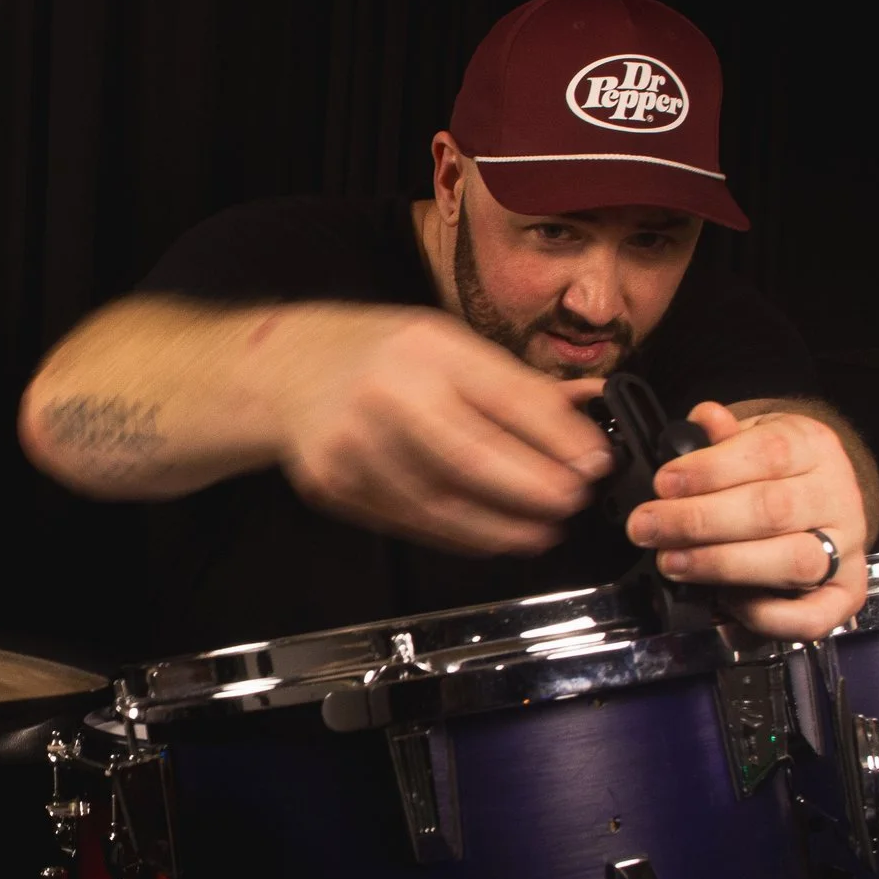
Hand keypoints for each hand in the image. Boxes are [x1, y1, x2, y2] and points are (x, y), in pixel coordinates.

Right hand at [276, 306, 614, 555]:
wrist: (285, 370)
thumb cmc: (378, 355)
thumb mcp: (446, 344)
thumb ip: (515, 381)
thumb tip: (592, 404)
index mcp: (424, 348)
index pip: (502, 395)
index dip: (555, 436)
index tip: (594, 461)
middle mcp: (385, 393)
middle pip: (470, 454)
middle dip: (532, 487)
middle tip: (571, 502)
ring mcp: (354, 445)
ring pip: (439, 500)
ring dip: (499, 523)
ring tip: (541, 531)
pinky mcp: (337, 486)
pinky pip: (409, 519)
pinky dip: (457, 534)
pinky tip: (491, 534)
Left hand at [624, 402, 868, 638]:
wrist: (817, 495)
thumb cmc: (772, 469)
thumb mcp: (750, 437)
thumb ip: (722, 436)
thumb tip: (702, 419)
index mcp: (813, 448)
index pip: (769, 453)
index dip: (711, 470)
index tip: (664, 483)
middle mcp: (836, 497)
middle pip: (773, 511)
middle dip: (699, 521)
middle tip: (648, 528)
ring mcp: (845, 548)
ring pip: (793, 561)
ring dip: (723, 566)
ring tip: (674, 563)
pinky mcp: (844, 592)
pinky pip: (815, 615)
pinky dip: (769, 617)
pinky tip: (728, 603)